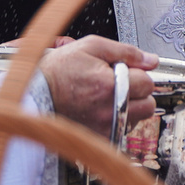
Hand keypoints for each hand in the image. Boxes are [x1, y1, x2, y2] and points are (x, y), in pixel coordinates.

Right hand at [42, 37, 158, 130]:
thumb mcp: (91, 46)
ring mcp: (104, 127)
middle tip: (122, 84)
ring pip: (137, 120)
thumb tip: (151, 60)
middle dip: (139, 93)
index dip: (138, 73)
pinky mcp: (98, 138)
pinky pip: (121, 131)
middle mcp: (109, 110)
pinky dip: (117, 121)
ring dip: (130, 108)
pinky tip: (103, 110)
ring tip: (109, 97)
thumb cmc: (58, 70)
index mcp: (110, 85)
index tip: (128, 71)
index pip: (148, 82)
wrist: (34, 92)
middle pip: (148, 105)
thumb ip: (126, 51)